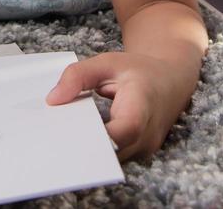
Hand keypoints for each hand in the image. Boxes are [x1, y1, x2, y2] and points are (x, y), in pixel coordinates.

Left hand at [45, 52, 192, 160]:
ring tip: (60, 138)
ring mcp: (144, 149)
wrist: (171, 81)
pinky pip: (113, 158)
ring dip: (88, 150)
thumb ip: (78, 76)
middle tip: (51, 139)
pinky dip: (96, 150)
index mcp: (141, 106)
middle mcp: (147, 135)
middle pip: (111, 152)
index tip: (66, 134)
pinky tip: (77, 139)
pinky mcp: (138, 155)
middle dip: (82, 147)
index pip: (123, 130)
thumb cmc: (139, 71)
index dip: (96, 137)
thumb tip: (52, 100)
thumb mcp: (107, 63)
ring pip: (110, 159)